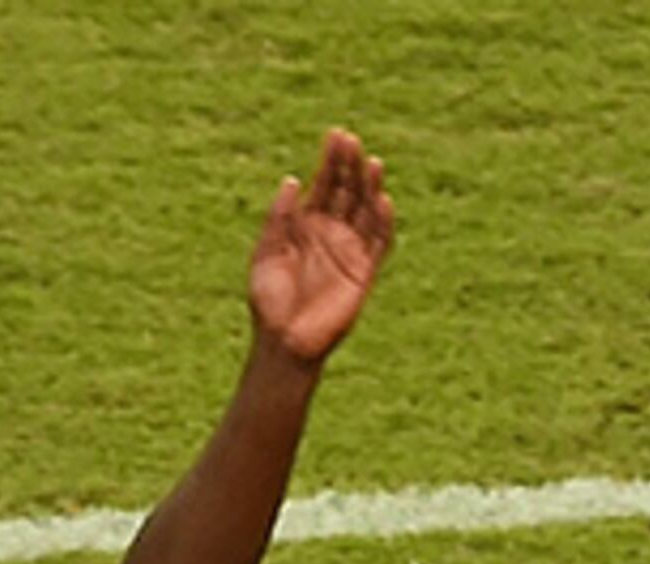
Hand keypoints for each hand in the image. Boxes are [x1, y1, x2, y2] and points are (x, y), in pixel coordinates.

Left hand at [248, 129, 392, 364]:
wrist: (283, 342)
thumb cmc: (269, 301)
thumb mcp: (266, 251)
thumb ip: (279, 217)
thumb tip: (293, 179)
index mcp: (306, 226)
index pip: (324, 186)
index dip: (330, 161)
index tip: (336, 135)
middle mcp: (331, 235)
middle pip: (346, 192)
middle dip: (350, 166)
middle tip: (353, 140)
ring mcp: (349, 252)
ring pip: (366, 211)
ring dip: (370, 187)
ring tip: (372, 162)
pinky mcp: (363, 273)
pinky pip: (378, 243)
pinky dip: (383, 222)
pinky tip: (383, 200)